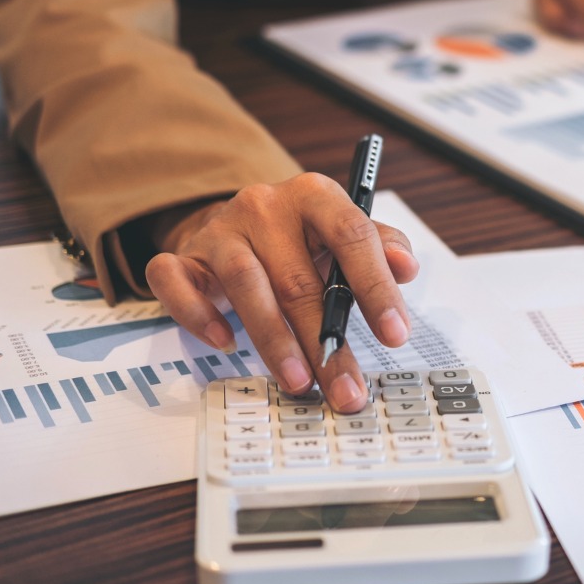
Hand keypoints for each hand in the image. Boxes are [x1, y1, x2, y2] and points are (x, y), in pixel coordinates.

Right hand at [143, 173, 418, 412]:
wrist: (238, 223)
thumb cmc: (302, 238)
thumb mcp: (345, 234)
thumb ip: (382, 246)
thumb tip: (406, 267)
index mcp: (314, 195)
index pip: (352, 235)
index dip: (377, 287)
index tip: (395, 335)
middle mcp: (265, 207)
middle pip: (299, 278)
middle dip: (327, 342)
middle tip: (346, 388)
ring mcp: (220, 231)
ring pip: (245, 285)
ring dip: (274, 341)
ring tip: (299, 381)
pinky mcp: (183, 256)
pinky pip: (177, 282)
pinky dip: (198, 314)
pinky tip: (225, 342)